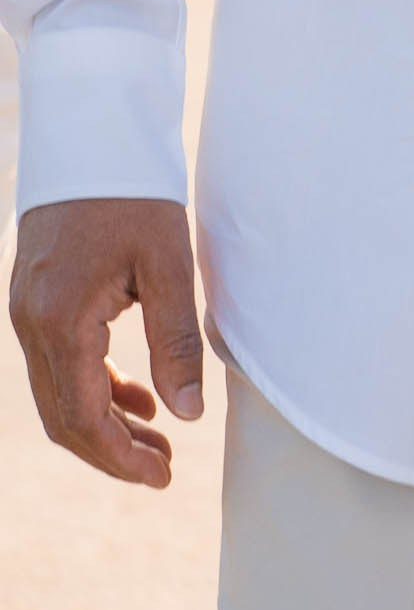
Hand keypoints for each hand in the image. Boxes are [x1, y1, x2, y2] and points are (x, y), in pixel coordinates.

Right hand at [10, 197, 203, 488]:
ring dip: (104, 421)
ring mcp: (27, 311)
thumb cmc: (135, 191)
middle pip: (63, 416)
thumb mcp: (166, 264)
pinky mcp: (36, 298)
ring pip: (58, 392)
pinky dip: (93, 386)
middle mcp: (31, 323)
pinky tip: (135, 394)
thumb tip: (189, 413)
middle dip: (112, 450)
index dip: (120, 456)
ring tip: (158, 438)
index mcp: (60, 320)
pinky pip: (58, 362)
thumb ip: (176, 341)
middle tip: (164, 469)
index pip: (83, 416)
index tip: (161, 476)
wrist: (92, 133)